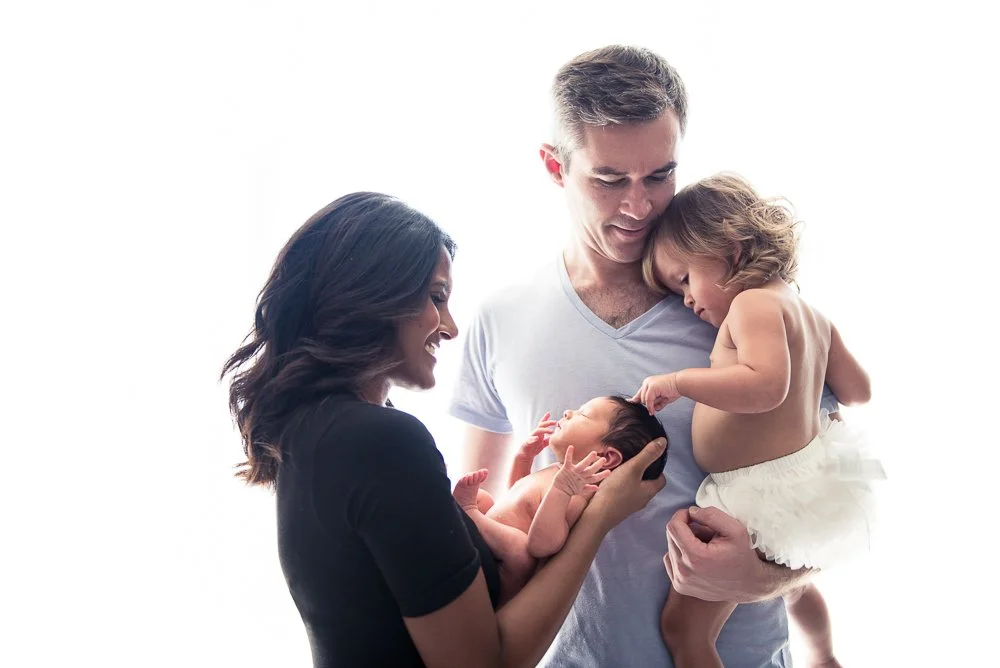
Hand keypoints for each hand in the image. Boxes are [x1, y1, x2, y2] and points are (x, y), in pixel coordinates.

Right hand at [516, 412, 556, 460]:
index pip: (542, 424)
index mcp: (539, 433)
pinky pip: (530, 440)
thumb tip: (554, 437)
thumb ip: (547, 440)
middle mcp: (535, 434)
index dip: (545, 418)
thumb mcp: (543, 444)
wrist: (526, 456)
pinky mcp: (527, 443)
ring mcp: (530, 438)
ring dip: (544, 430)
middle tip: (555, 422)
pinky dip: (533, 438)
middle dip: (548, 423)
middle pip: (541, 425)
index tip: (549, 413)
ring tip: (551, 431)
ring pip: (537, 431)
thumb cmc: (533, 449)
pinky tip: (537, 438)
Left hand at [552, 446, 609, 495]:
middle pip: (591, 471)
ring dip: (588, 459)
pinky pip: (568, 460)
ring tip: (594, 453)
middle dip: (597, 465)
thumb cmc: (570, 490)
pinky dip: (569, 454)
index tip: (609, 472)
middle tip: (604, 459)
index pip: (595, 478)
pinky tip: (571, 447)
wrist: (559, 492)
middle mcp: (580, 476)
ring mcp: (573, 472)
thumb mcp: (580, 490)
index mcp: (584, 481)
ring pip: (582, 465)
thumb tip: (597, 488)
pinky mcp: (566, 469)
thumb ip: (589, 488)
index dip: (602, 475)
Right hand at [588, 437, 666, 529]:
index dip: (658, 468)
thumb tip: (663, 442)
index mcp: (649, 491)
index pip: (661, 479)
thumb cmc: (617, 491)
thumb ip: (647, 455)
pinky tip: (610, 478)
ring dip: (629, 478)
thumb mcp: (633, 468)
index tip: (649, 458)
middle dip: (642, 472)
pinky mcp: (617, 506)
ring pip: (634, 488)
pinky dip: (619, 485)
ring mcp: (629, 504)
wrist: (597, 513)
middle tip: (633, 460)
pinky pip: (622, 493)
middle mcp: (641, 500)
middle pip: (647, 483)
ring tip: (620, 466)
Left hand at [631, 373, 680, 413]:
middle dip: (650, 404)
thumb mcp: (661, 399)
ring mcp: (648, 384)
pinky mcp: (652, 386)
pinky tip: (653, 409)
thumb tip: (651, 410)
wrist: (680, 384)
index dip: (635, 400)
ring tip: (663, 397)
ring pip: (644, 400)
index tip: (629, 403)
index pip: (639, 394)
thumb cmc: (673, 390)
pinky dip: (650, 406)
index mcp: (648, 384)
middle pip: (642, 399)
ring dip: (653, 404)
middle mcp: (646, 383)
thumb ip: (655, 403)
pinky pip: (648, 400)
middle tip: (662, 399)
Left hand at [663, 506, 791, 602]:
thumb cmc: (744, 555)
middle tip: (706, 533)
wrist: (750, 585)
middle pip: (671, 537)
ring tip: (705, 547)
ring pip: (670, 549)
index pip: (673, 526)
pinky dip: (681, 555)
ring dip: (684, 543)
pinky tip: (698, 558)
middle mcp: (684, 572)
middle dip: (686, 529)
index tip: (695, 516)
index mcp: (695, 557)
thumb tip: (691, 512)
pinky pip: (670, 562)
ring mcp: (681, 582)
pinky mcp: (680, 587)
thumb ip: (711, 515)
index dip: (682, 515)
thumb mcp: (735, 529)